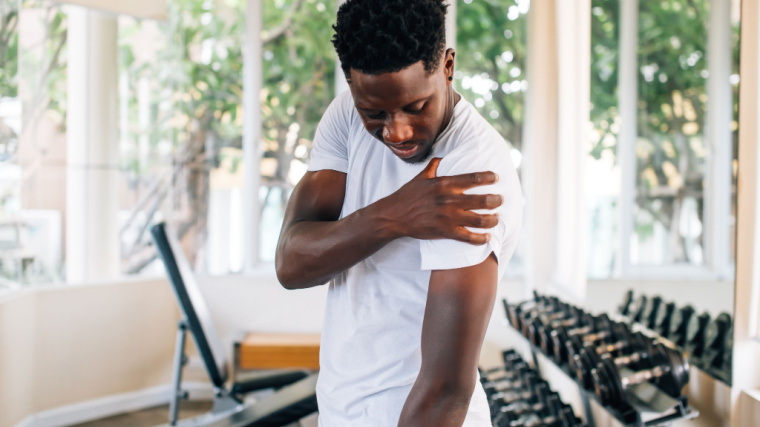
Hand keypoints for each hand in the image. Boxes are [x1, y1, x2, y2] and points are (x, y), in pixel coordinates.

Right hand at [376, 157, 502, 244]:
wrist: (394, 216)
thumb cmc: (407, 195)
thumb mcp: (421, 177)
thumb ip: (435, 166)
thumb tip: (443, 157)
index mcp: (444, 184)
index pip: (473, 178)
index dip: (489, 177)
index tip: (497, 177)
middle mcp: (449, 199)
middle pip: (482, 200)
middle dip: (497, 200)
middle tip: (501, 200)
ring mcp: (448, 217)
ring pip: (480, 220)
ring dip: (493, 219)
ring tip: (497, 218)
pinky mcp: (445, 232)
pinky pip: (468, 237)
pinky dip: (481, 238)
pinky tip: (487, 236)